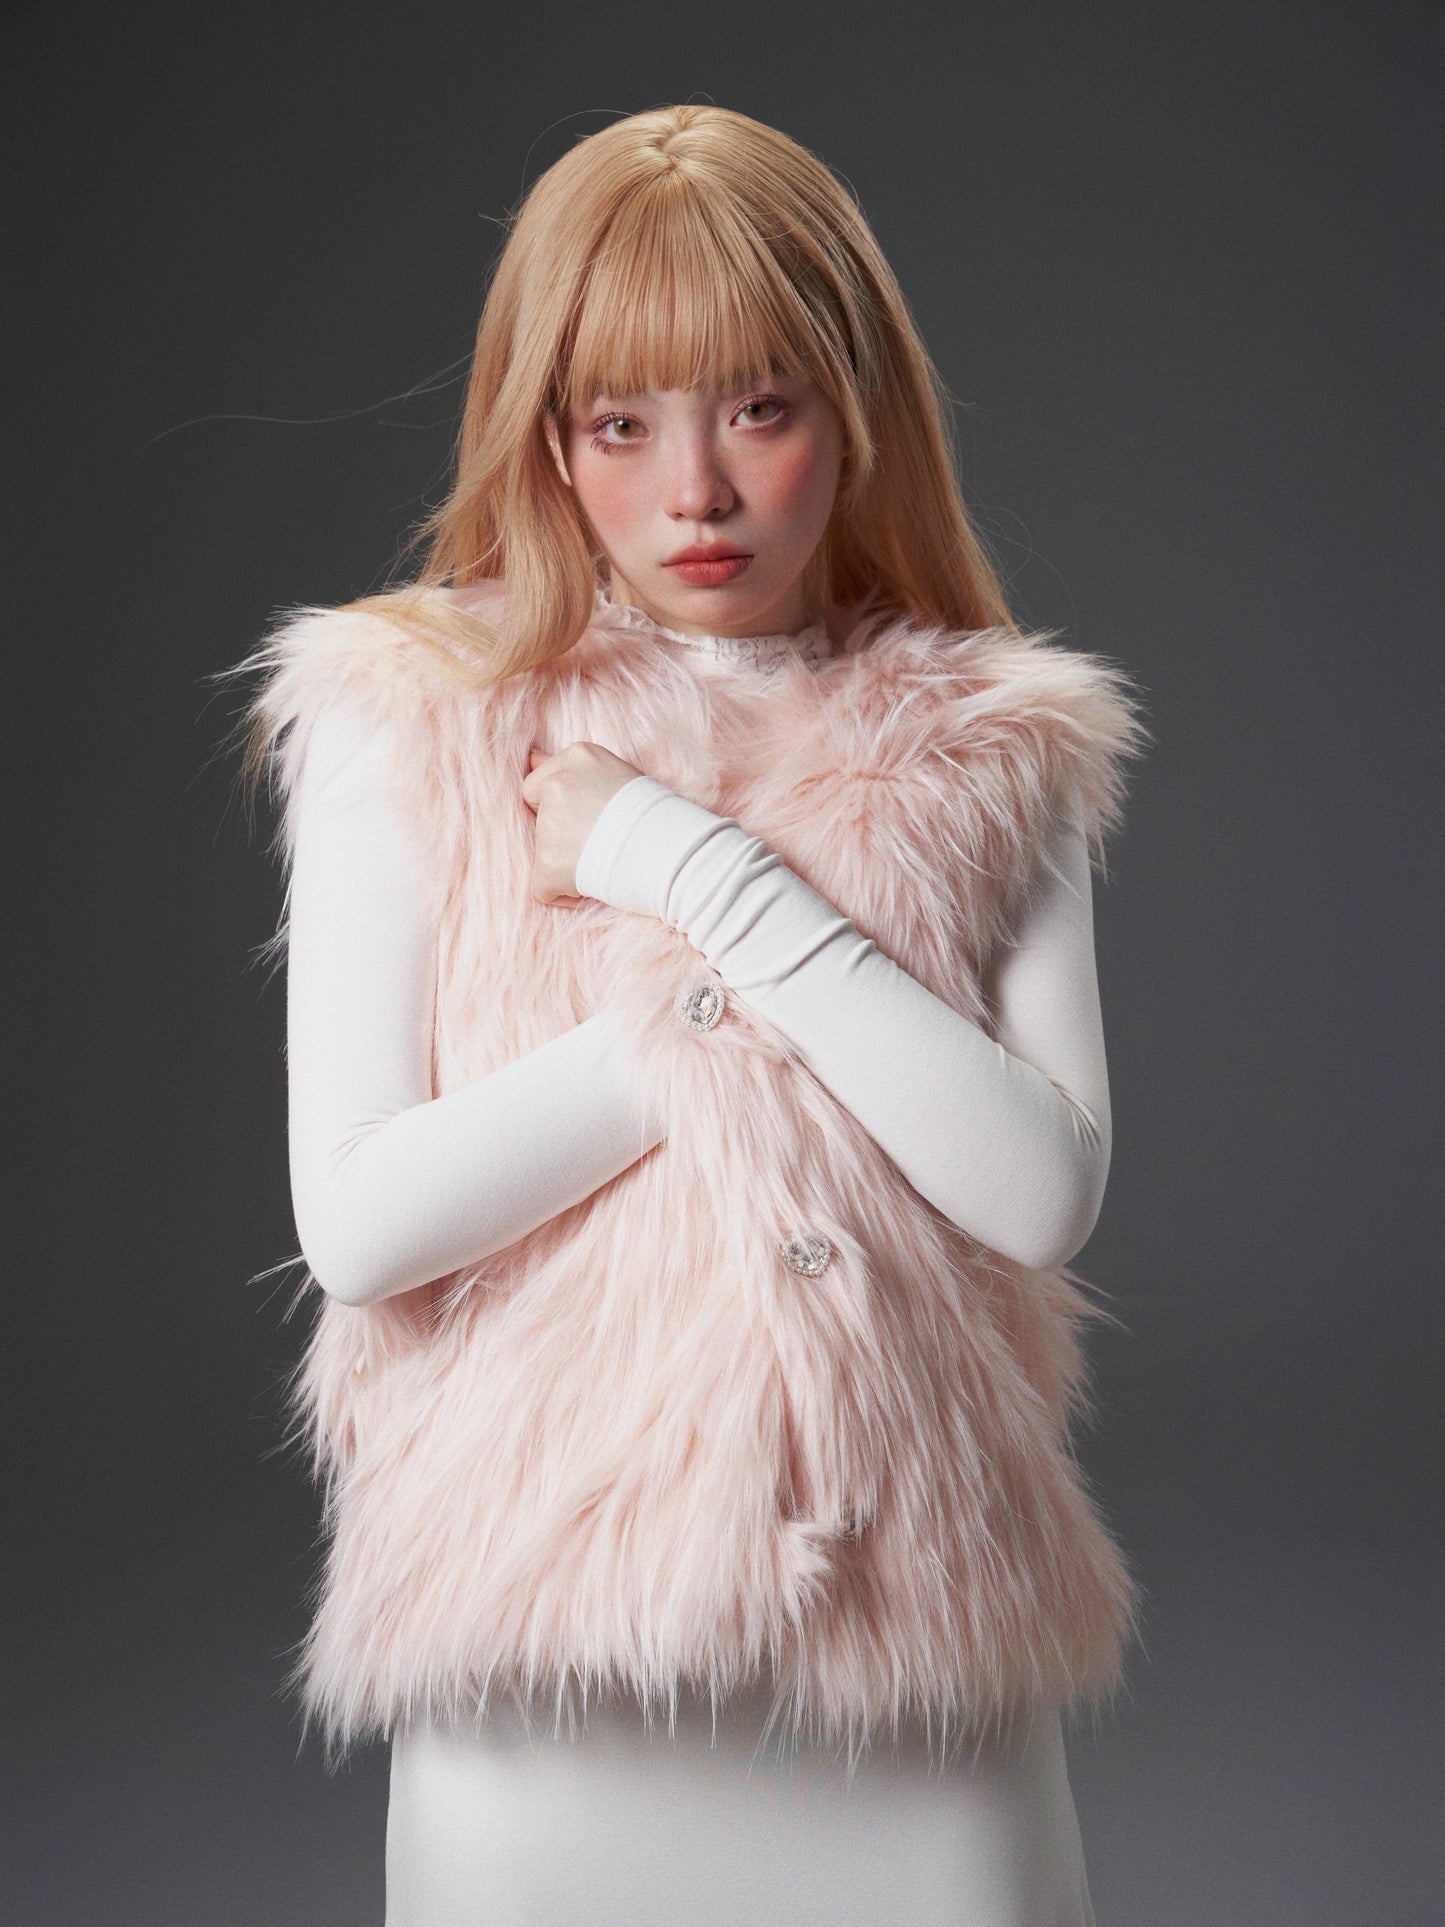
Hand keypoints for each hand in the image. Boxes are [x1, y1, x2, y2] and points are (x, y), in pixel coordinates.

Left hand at [522, 742, 643, 903]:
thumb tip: (530, 758)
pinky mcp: (548, 864)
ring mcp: (550, 823)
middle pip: (537, 814)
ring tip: (606, 860)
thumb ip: (570, 770)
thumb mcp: (617, 776)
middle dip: (559, 830)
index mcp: (577, 756)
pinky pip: (541, 887)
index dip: (564, 807)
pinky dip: (563, 893)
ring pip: (542, 850)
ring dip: (568, 860)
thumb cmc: (659, 816)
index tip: (592, 819)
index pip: (540, 783)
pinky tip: (592, 885)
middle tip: (598, 841)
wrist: (677, 851)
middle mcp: (558, 783)